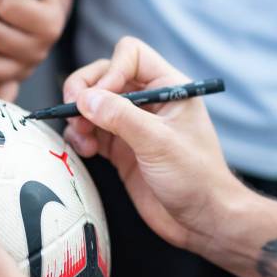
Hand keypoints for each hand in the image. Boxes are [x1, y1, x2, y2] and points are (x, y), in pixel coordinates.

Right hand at [61, 37, 241, 252]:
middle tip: (75, 112)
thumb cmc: (196, 179)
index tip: (101, 97)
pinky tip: (85, 150)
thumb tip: (86, 98)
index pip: (131, 54)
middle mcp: (149, 100)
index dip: (111, 70)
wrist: (202, 221)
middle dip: (86, 91)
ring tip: (82, 137)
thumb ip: (121, 117)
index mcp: (169, 87)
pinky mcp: (121, 148)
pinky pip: (91, 130)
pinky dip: (81, 136)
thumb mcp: (159, 143)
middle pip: (106, 75)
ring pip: (94, 103)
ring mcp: (133, 124)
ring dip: (79, 115)